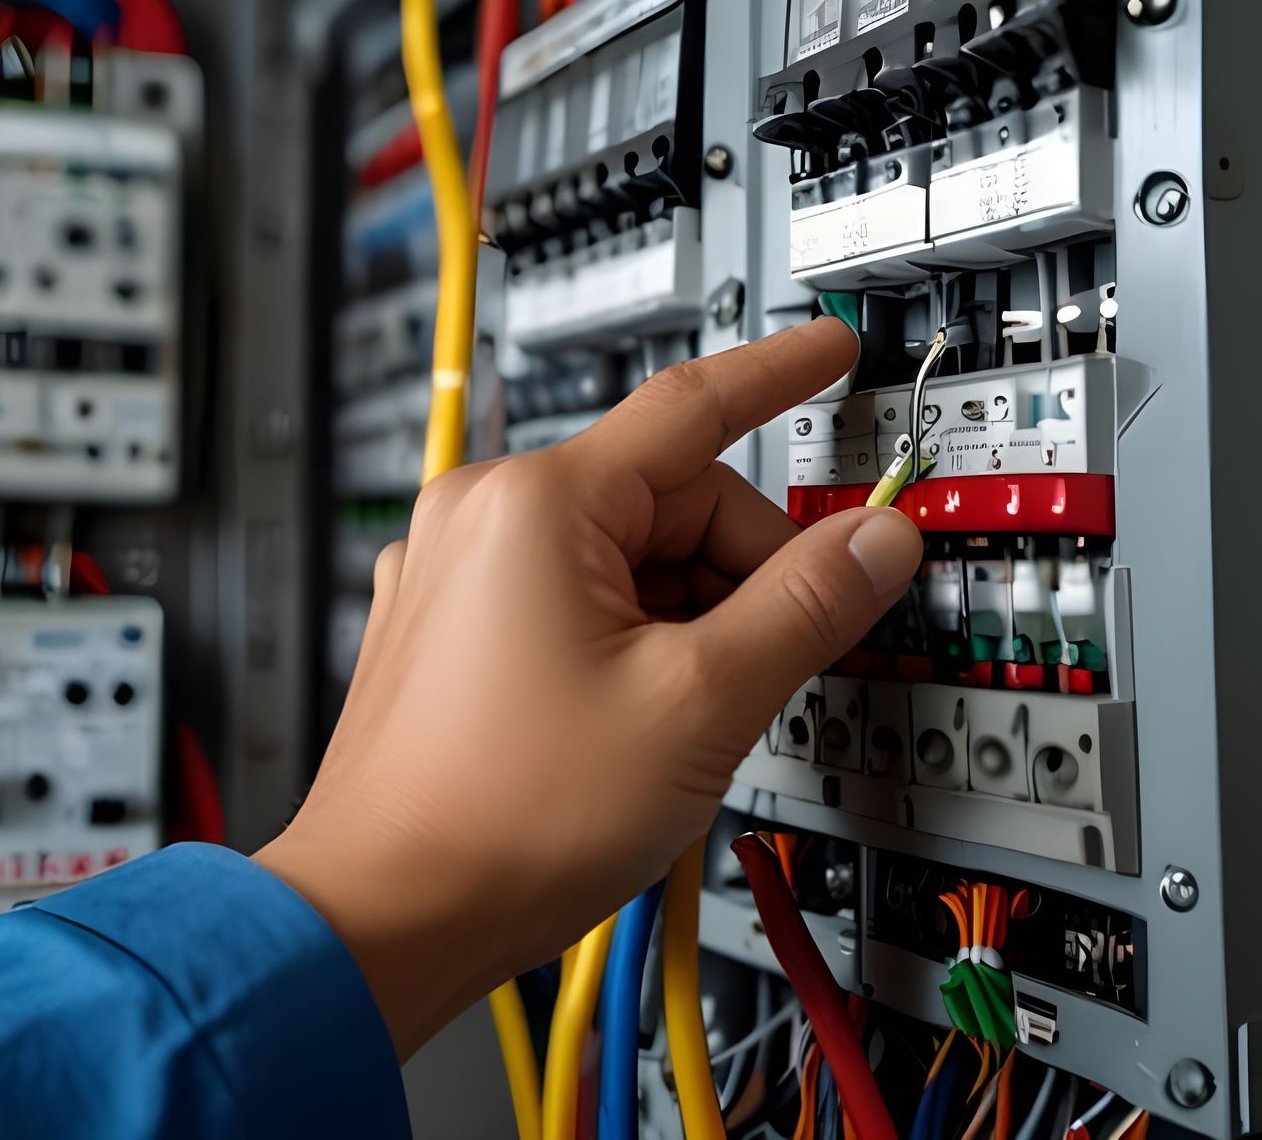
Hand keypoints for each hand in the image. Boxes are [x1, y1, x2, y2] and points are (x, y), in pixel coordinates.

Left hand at [254, 319, 923, 1056]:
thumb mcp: (699, 706)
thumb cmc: (506, 818)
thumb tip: (875, 542)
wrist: (385, 912)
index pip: (690, 406)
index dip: (779, 375)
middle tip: (757, 672)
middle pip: (668, 502)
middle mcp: (479, 515)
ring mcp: (452, 570)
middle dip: (737, 577)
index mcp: (534, 503)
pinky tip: (625, 722)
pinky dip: (625, 640)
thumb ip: (805, 607)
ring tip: (669, 724)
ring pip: (623, 558)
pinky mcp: (445, 625)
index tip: (827, 349)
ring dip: (681, 622)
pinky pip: (568, 596)